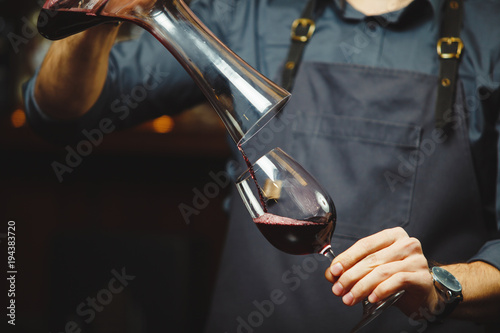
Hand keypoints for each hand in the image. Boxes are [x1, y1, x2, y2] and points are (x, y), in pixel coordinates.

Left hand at [324, 227, 438, 316]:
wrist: (424, 294)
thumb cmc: (397, 279)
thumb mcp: (373, 270)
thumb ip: (353, 268)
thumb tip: (331, 274)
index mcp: (392, 236)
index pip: (364, 244)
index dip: (347, 258)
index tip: (334, 271)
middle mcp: (406, 244)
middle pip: (371, 259)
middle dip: (350, 276)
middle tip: (338, 289)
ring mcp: (416, 260)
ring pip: (382, 271)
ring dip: (361, 286)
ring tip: (350, 298)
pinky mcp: (422, 277)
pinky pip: (397, 281)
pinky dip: (381, 290)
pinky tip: (371, 298)